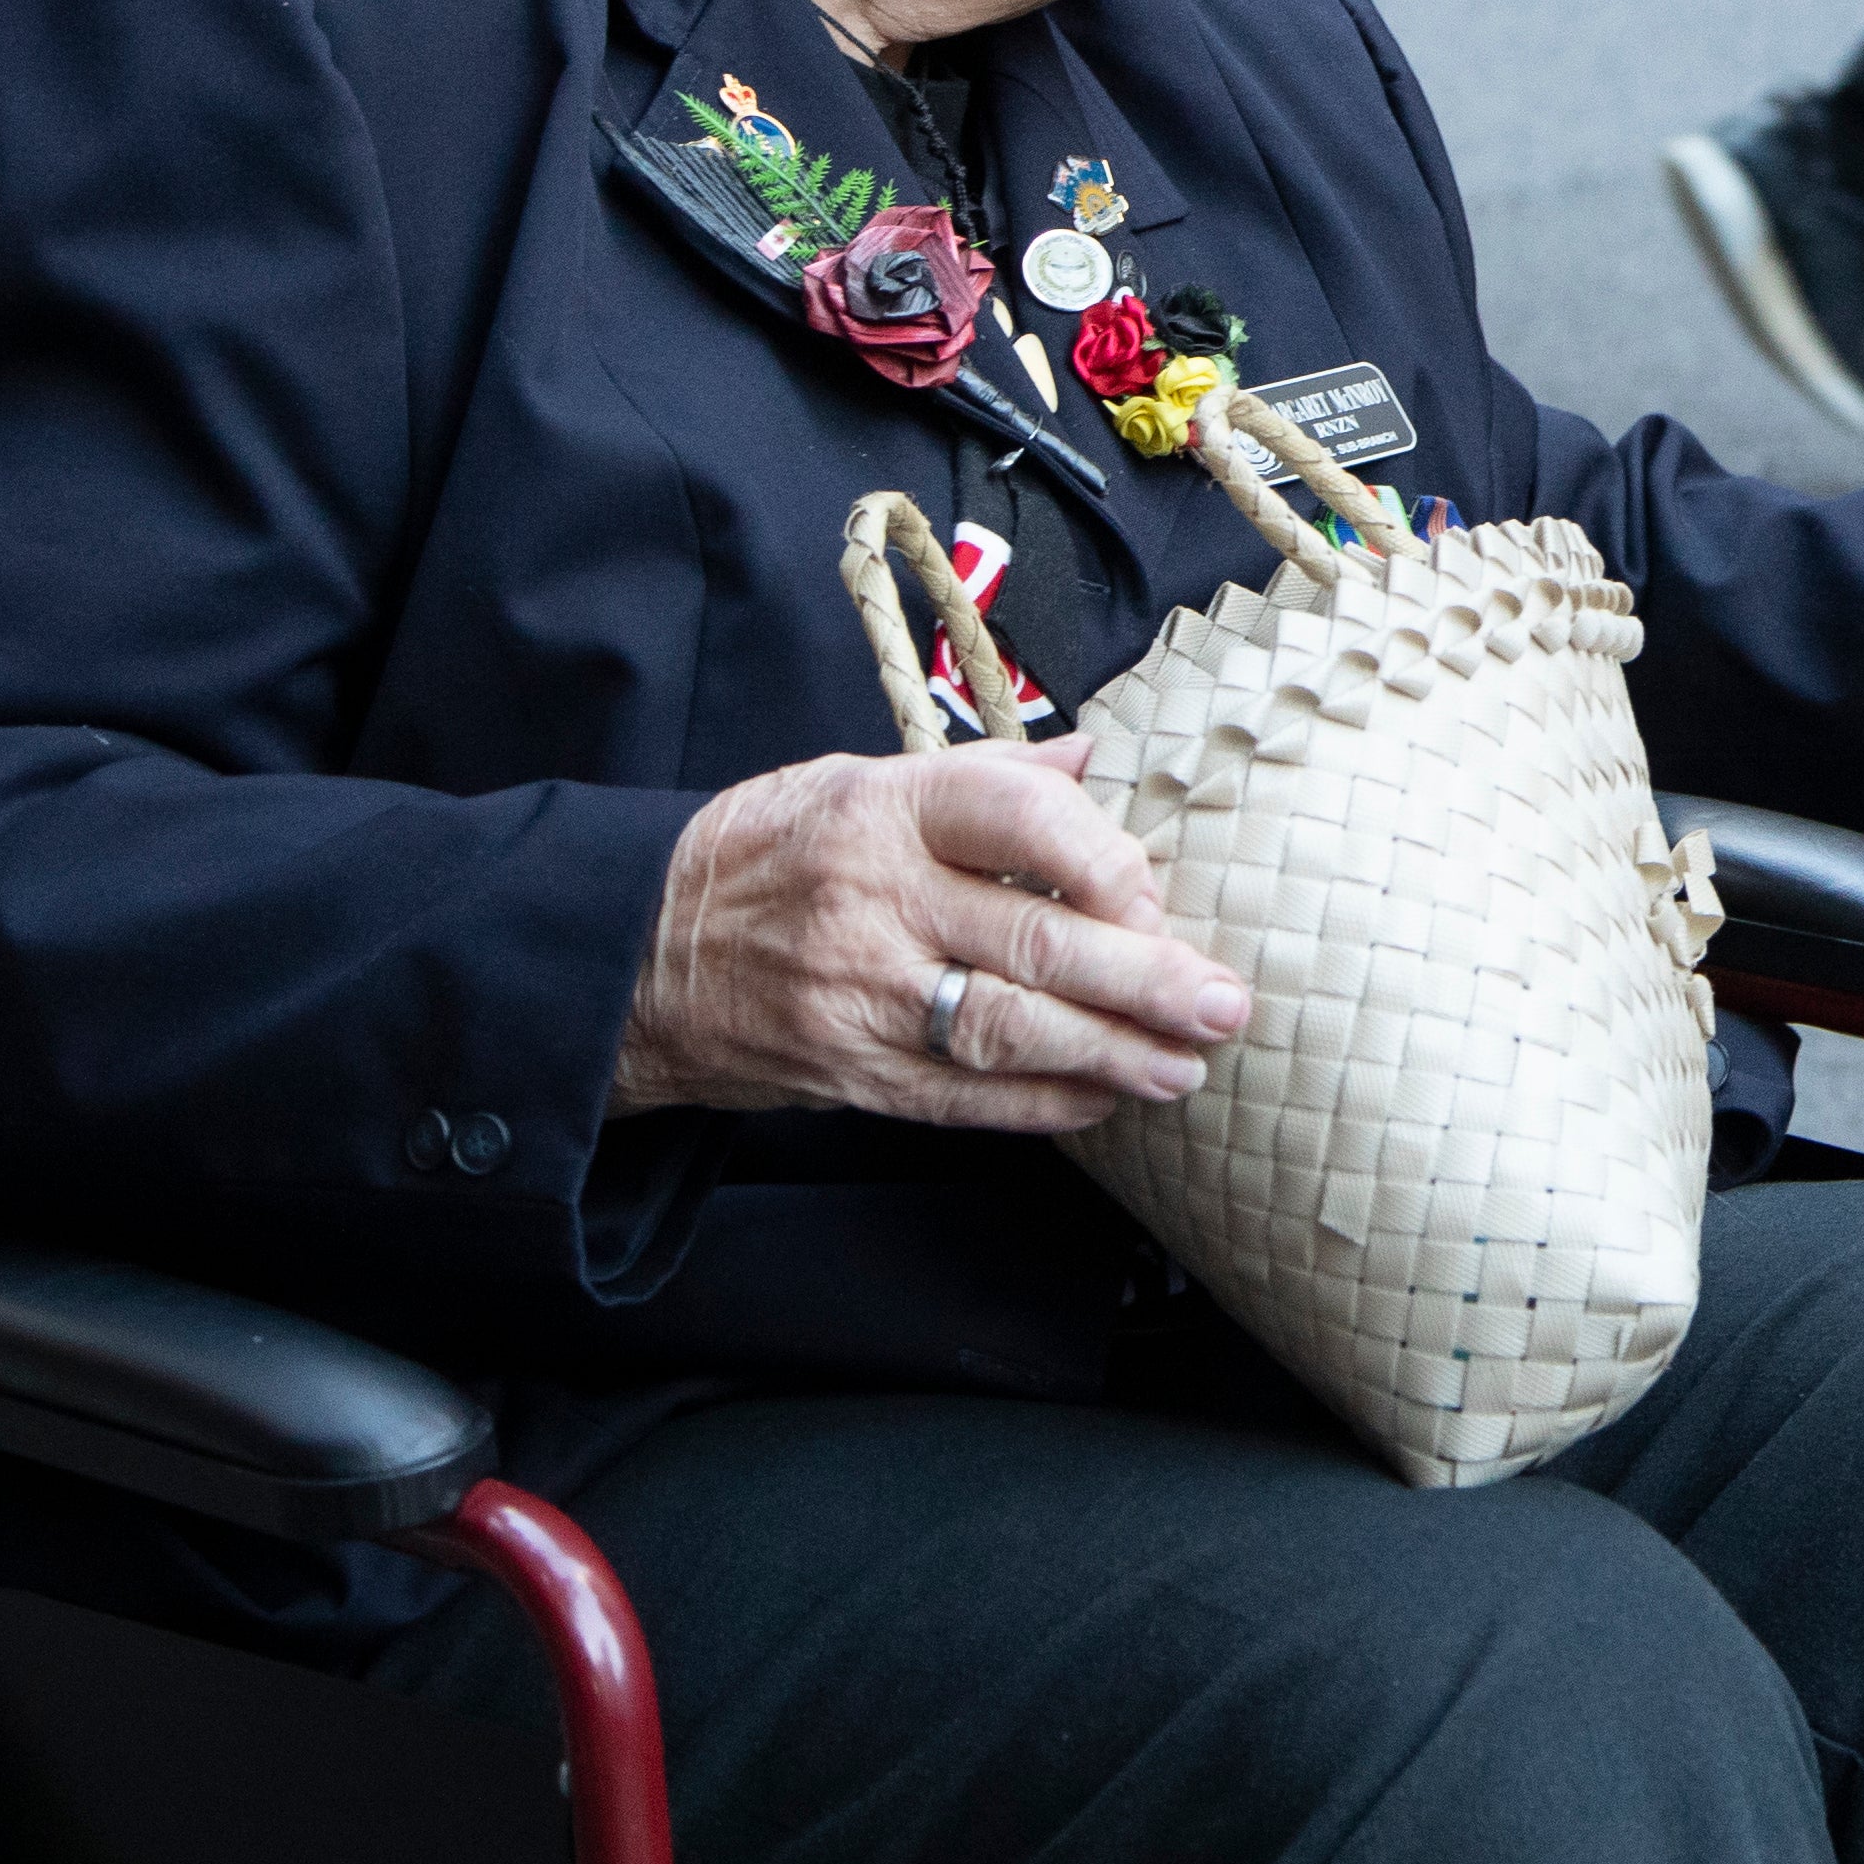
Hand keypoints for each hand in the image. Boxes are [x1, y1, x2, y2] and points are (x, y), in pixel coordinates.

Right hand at [613, 736, 1249, 1130]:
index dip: (1105, 863)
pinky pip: (963, 1098)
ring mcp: (860, 997)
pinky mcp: (847, 1072)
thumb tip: (1094, 758)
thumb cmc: (770, 850)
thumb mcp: (857, 778)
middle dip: (1148, 982)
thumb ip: (985, 778)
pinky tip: (1104, 1099)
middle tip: (1225, 1005)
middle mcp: (876, 902)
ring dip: (1112, 1055)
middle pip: (1036, 946)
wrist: (638, 951)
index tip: (1156, 895)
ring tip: (1186, 1065)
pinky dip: (1043, 1104)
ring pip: (1010, 1033)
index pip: (1021, 821)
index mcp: (887, 810)